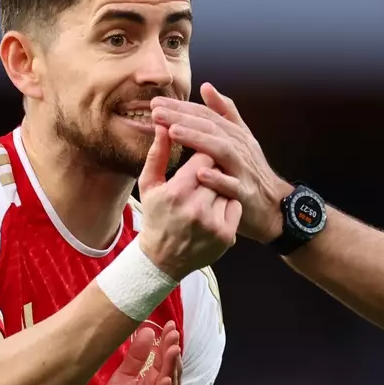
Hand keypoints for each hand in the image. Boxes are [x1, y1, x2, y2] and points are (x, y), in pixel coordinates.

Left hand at [93, 321, 182, 384]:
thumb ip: (134, 360)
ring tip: (173, 351)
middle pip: (169, 371)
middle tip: (174, 332)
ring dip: (172, 370)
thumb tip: (147, 331)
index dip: (167, 343)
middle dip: (172, 352)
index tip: (170, 324)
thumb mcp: (121, 382)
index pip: (163, 360)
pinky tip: (164, 383)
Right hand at [136, 123, 241, 279]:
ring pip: (228, 187)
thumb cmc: (155, 217)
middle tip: (201, 178)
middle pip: (218, 171)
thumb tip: (163, 125)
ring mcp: (213, 223)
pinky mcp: (226, 235)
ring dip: (220, 186)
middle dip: (211, 170)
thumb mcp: (149, 185)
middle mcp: (197, 208)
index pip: (204, 157)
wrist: (162, 260)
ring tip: (204, 197)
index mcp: (177, 192)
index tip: (198, 158)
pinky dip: (226, 204)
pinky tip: (212, 211)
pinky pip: (234, 206)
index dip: (202, 154)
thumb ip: (157, 154)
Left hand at [151, 83, 293, 243]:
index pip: (205, 116)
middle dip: (183, 118)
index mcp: (234, 134)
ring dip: (198, 140)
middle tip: (156, 113)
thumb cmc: (251, 171)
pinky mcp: (245, 192)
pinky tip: (200, 173)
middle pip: (210, 128)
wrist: (274, 205)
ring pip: (221, 150)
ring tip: (174, 132)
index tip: (156, 103)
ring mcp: (243, 169)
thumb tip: (206, 86)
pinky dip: (217, 178)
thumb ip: (224, 112)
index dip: (181, 108)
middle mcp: (239, 147)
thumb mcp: (240, 137)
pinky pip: (232, 185)